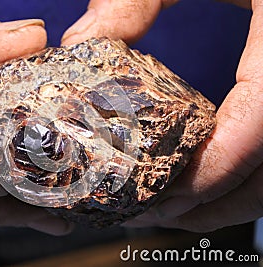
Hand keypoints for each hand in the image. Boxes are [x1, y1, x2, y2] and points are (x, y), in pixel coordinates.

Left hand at [62, 0, 262, 231]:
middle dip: (209, 206)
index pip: (255, 132)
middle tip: (152, 215)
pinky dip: (237, 178)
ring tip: (170, 209)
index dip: (208, 174)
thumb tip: (79, 40)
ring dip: (223, 201)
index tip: (156, 196)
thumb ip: (134, 0)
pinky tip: (199, 176)